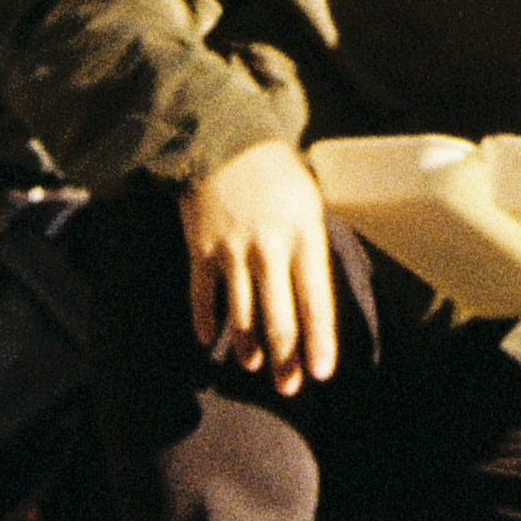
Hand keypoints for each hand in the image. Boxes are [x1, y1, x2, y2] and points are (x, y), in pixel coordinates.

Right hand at [184, 140, 340, 395]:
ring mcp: (232, 250)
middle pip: (279, 317)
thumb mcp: (308, 200)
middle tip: (288, 386)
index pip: (316, 300)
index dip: (319, 340)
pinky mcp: (199, 247)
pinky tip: (208, 339)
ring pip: (242, 313)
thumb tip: (312, 292)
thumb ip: (311, 245)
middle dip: (284, 357)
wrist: (221, 134)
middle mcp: (270, 248)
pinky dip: (205, 319)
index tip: (321, 372)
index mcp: (304, 236)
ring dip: (247, 345)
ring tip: (251, 366)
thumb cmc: (274, 168)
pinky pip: (202, 295)